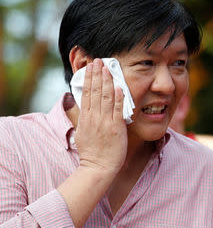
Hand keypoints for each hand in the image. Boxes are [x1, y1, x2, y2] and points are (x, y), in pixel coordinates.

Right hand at [75, 58, 127, 174]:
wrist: (98, 167)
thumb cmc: (92, 152)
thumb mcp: (81, 131)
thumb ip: (81, 117)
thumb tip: (78, 104)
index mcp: (86, 117)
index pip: (87, 92)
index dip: (89, 78)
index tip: (91, 66)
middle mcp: (94, 117)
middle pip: (95, 91)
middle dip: (97, 74)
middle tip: (98, 60)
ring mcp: (105, 122)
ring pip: (106, 97)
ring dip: (107, 81)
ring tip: (107, 68)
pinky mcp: (116, 128)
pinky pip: (117, 110)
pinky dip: (118, 98)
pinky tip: (119, 87)